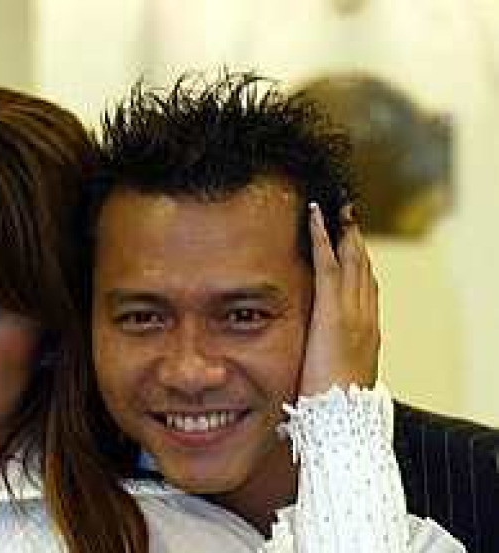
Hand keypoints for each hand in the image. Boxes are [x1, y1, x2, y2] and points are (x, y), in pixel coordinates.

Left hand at [298, 203, 379, 396]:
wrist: (341, 418)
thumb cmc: (334, 408)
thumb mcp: (337, 378)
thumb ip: (331, 362)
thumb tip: (319, 360)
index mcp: (367, 333)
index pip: (365, 289)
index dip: (360, 264)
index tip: (354, 246)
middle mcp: (364, 317)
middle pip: (362, 269)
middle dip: (356, 240)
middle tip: (348, 215)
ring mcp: (351, 312)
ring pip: (349, 261)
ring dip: (343, 233)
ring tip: (336, 210)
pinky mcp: (331, 311)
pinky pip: (326, 265)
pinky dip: (321, 238)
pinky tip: (315, 219)